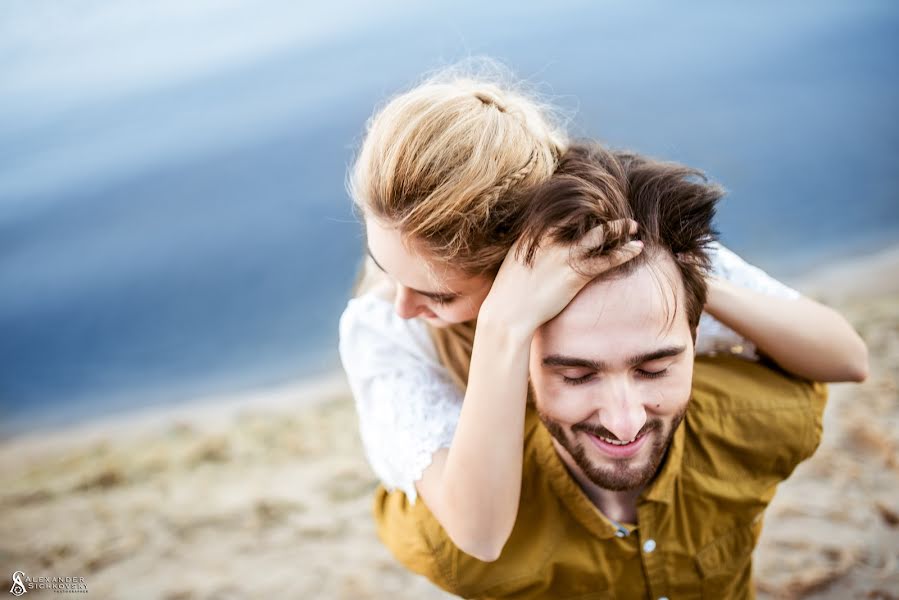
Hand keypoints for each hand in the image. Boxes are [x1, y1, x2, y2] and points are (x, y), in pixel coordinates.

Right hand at [480, 219, 642, 334]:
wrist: (509, 313)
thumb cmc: (508, 290)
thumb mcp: (514, 259)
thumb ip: (528, 246)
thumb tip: (537, 242)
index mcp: (534, 232)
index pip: (562, 210)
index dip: (580, 203)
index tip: (593, 201)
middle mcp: (551, 239)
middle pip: (583, 216)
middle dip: (601, 209)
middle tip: (614, 206)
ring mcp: (565, 255)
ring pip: (599, 235)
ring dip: (619, 228)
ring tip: (634, 225)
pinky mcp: (576, 275)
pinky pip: (606, 260)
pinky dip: (624, 253)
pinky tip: (637, 248)